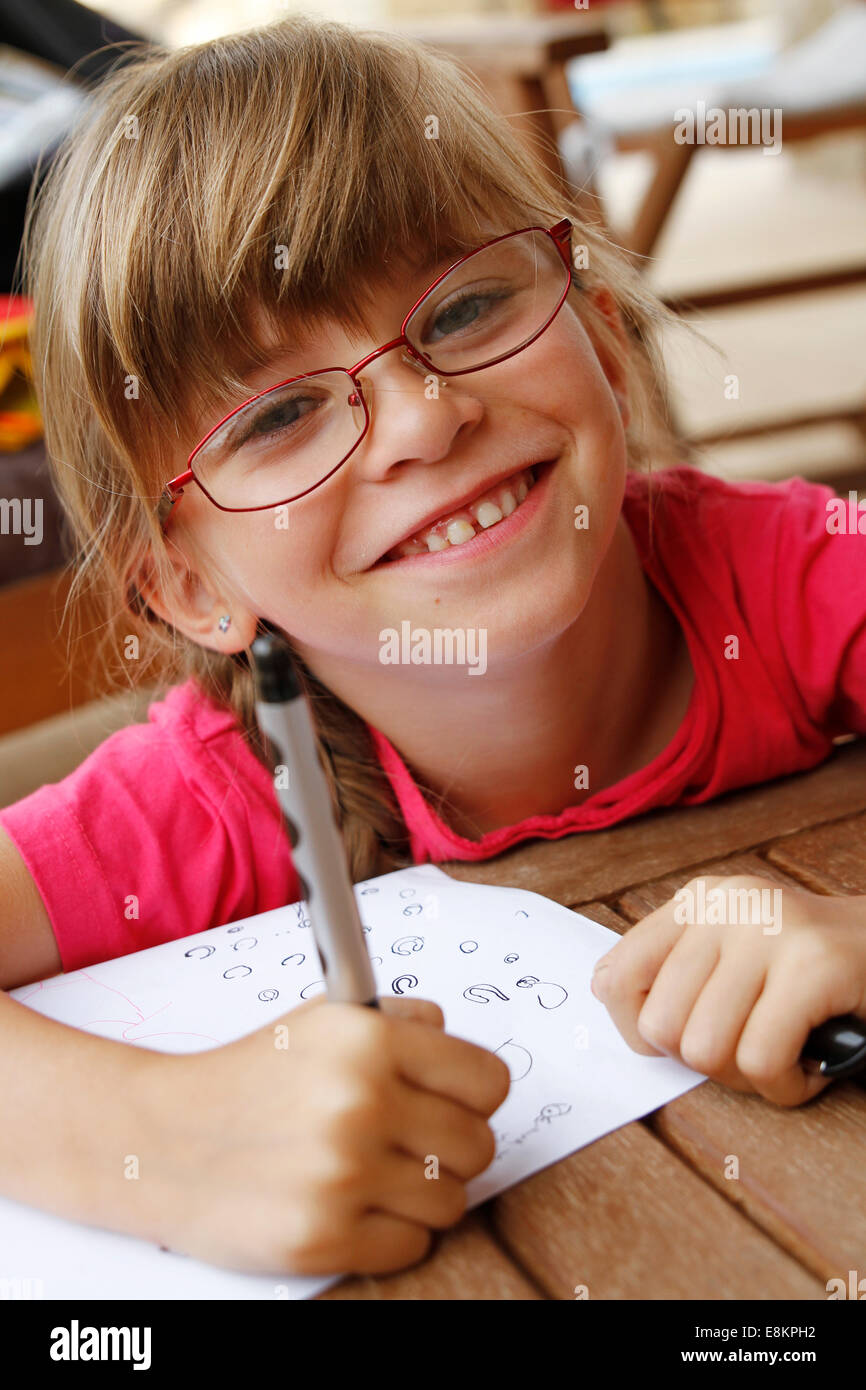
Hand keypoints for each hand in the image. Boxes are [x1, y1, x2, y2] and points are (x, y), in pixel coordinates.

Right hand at [137, 994, 509, 1276]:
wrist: (160, 1139)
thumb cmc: (246, 1079)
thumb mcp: (321, 1020)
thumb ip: (399, 1021)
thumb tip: (456, 1041)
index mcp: (368, 1040)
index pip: (489, 1082)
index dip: (474, 1096)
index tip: (454, 1104)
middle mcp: (361, 1102)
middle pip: (478, 1147)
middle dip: (448, 1149)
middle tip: (407, 1145)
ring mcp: (343, 1175)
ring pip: (451, 1202)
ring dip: (420, 1196)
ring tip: (372, 1176)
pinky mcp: (323, 1239)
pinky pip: (412, 1246)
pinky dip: (389, 1235)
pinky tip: (350, 1207)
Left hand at [590, 874, 865, 1106]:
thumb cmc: (812, 972)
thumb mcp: (733, 952)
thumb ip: (672, 969)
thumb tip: (601, 992)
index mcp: (698, 901)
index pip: (617, 976)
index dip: (640, 1031)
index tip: (683, 1041)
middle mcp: (727, 904)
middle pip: (662, 1027)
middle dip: (707, 1062)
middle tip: (752, 1049)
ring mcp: (770, 929)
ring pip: (706, 1049)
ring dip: (749, 1078)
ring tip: (784, 1055)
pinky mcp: (814, 966)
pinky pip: (762, 1062)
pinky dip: (786, 1088)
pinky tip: (808, 1068)